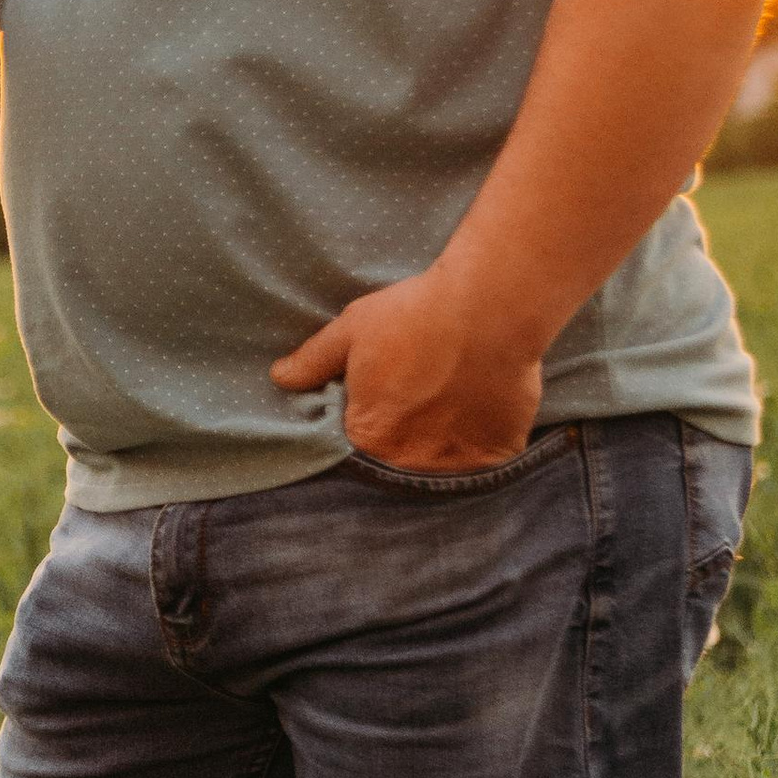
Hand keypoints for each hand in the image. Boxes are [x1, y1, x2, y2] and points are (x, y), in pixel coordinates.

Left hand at [268, 267, 543, 473]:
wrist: (489, 307)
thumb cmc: (415, 316)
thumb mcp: (352, 331)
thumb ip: (313, 362)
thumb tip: (280, 378)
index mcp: (368, 438)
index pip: (358, 449)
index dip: (369, 428)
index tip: (385, 405)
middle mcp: (409, 464)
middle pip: (402, 463)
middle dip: (406, 441)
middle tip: (423, 401)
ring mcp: (456, 466)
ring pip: (442, 469)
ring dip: (442, 448)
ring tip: (452, 408)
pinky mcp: (496, 459)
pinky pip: (483, 467)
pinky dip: (481, 449)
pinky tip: (480, 416)